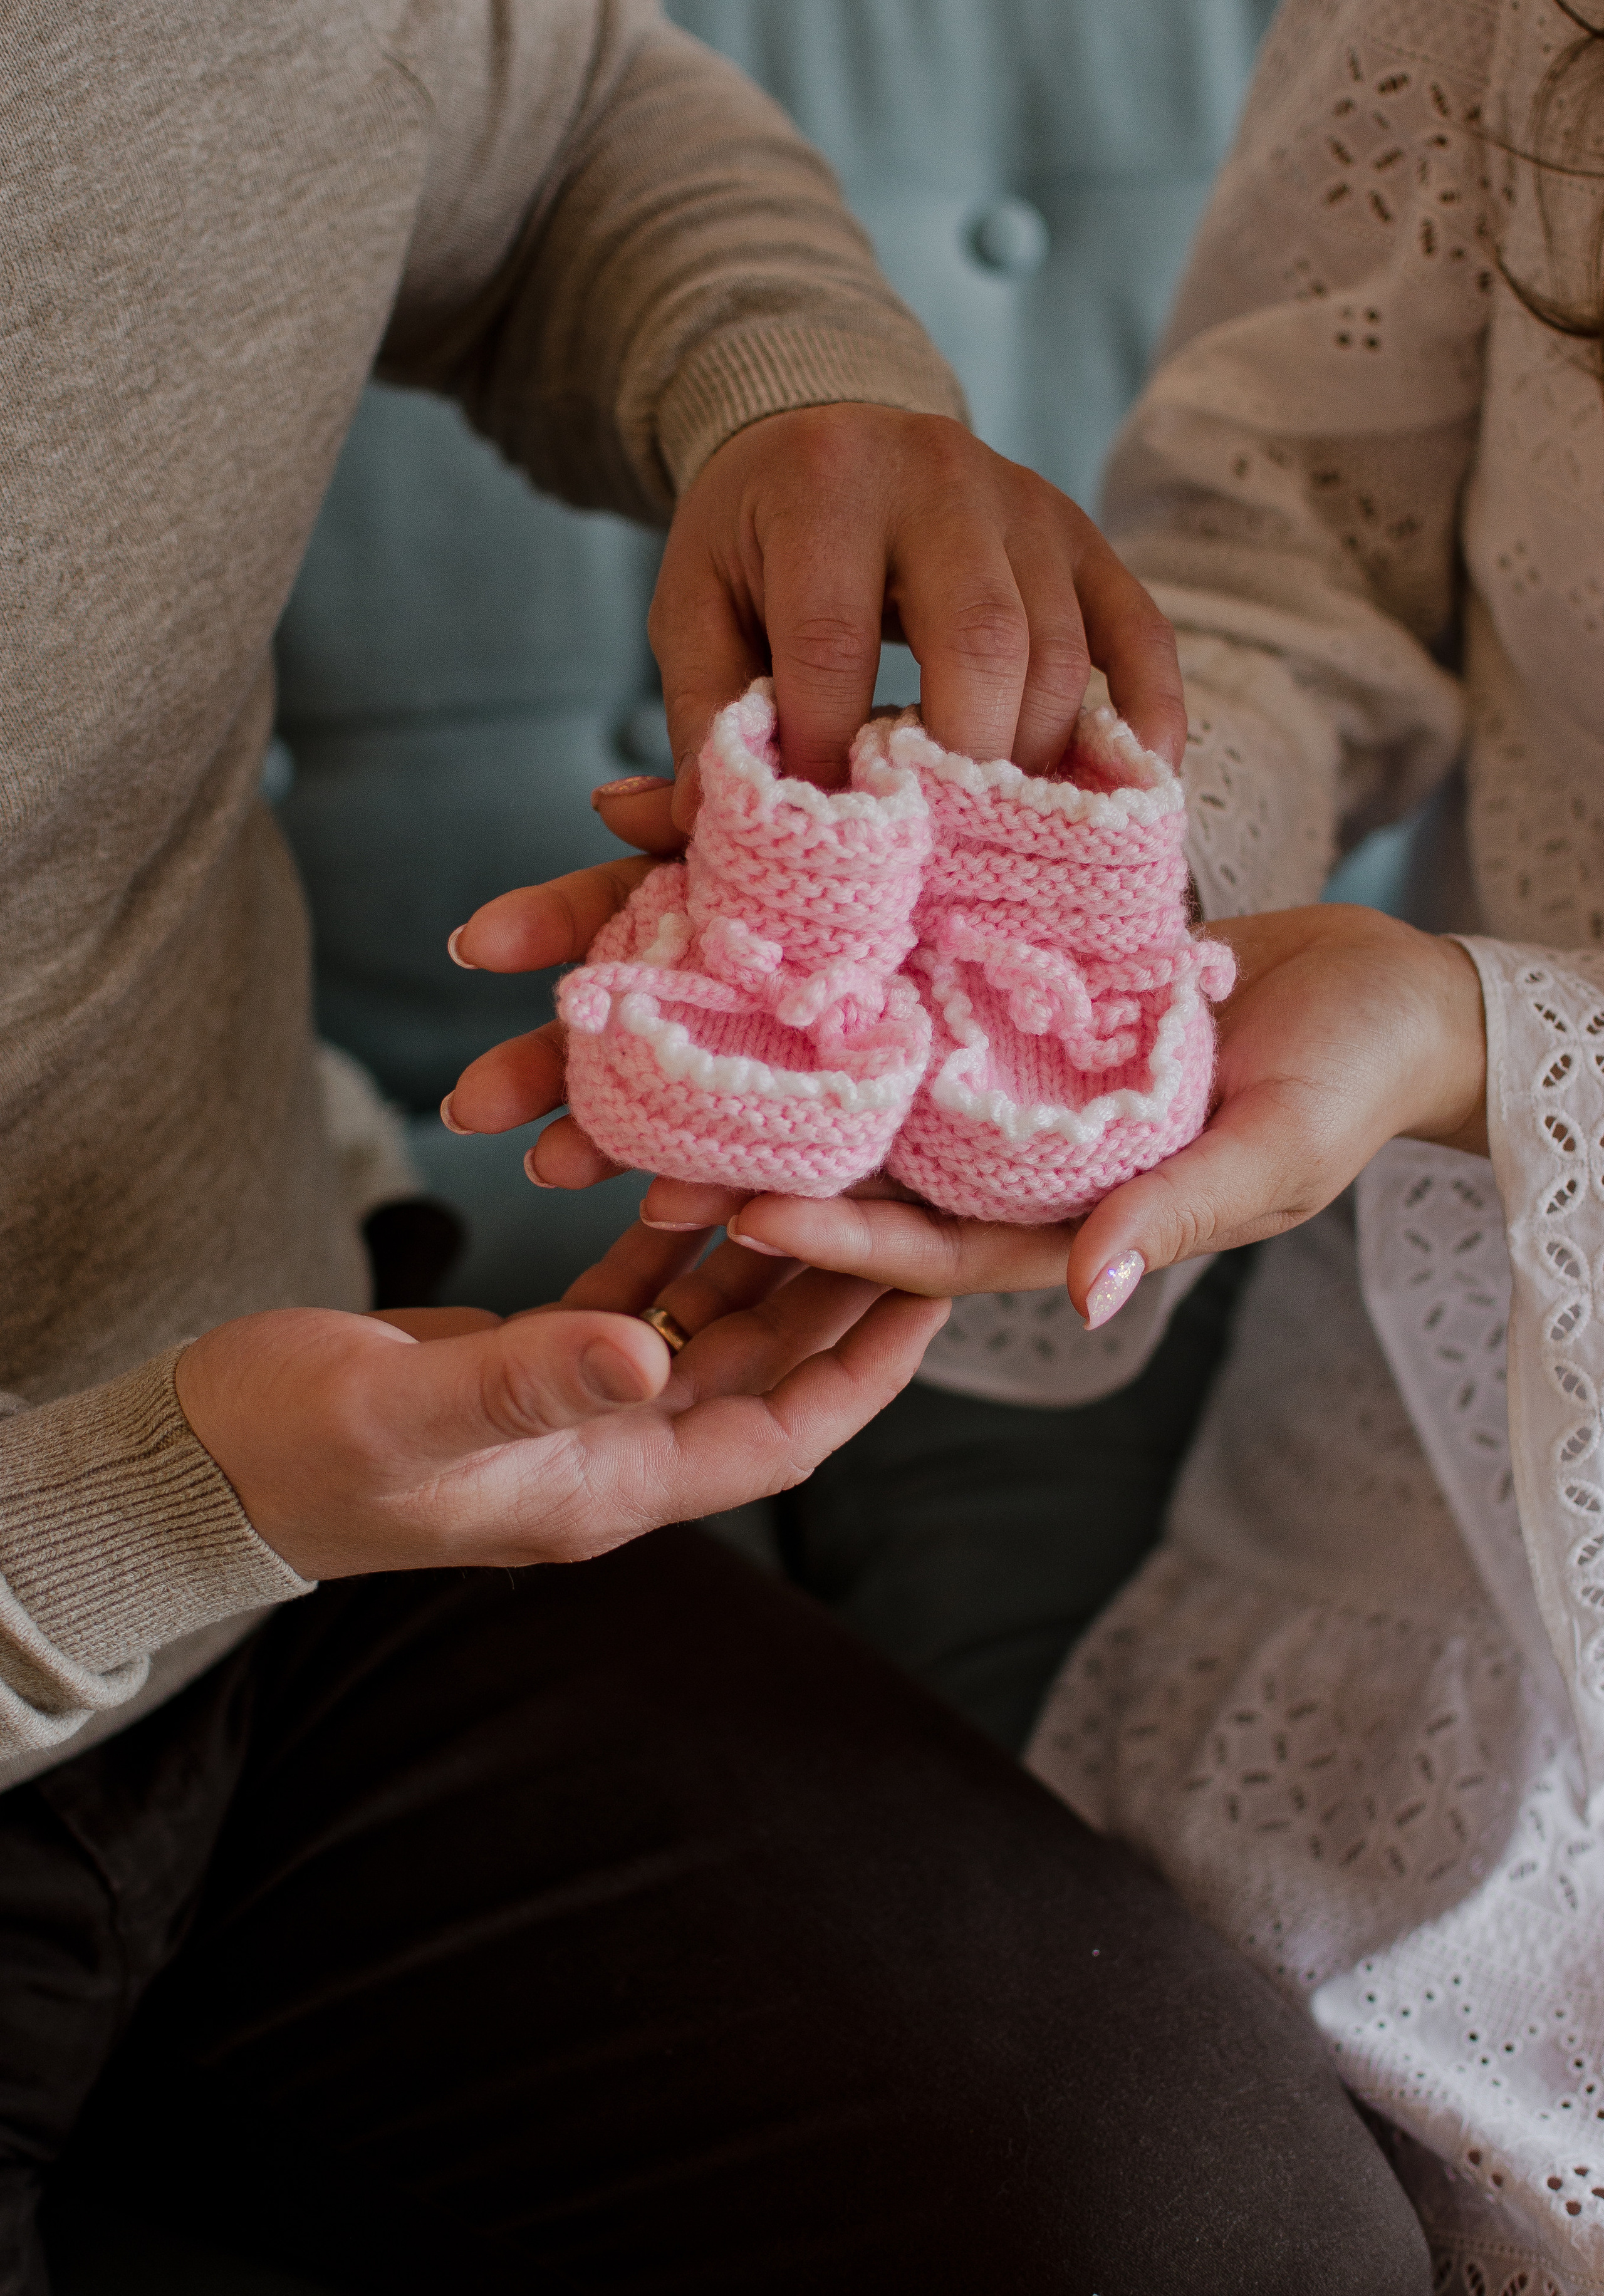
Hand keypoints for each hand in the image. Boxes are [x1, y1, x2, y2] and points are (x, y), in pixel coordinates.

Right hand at [174, 1222, 947, 1577]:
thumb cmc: (284, 1450)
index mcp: (604, 1488)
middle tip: (903, 1202)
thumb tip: (646, 1350)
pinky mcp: (527, 1366)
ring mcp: (569, 1412)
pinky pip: (630, 1301)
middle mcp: (607, 1456)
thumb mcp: (400, 1412)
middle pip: (762, 1376)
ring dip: (763, 1262)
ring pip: (705, 1333)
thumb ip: (522, 1382)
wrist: (192, 1463)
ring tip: (831, 1171)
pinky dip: (669, 1246)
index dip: (864, 1369)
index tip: (930, 1287)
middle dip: (837, 1298)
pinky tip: (702, 1175)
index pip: (779, 1437)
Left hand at [440, 399, 1185, 1172]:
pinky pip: (1142, 636)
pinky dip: (1146, 721)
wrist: (825, 426)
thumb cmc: (755, 547)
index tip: (827, 840)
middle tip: (934, 853)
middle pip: (981, 642)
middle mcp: (941, 477)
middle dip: (958, 765)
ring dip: (1039, 764)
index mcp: (824, 487)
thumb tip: (678, 835)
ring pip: (1066, 652)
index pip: (835, 646)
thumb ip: (696, 724)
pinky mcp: (1088, 539)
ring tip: (1001, 842)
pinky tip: (1127, 795)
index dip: (831, 759)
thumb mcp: (696, 614)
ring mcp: (1030, 506)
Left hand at [655, 905, 1487, 1317]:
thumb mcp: (1275, 1152)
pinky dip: (788, 883)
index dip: (827, 1232)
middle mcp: (982, 1128)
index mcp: (1040, 1202)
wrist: (1380, 984)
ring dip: (704, 1001)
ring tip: (572, 976)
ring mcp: (972, 1041)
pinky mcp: (975, 951)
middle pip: (831, 1142)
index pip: (915, 1237)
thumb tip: (1095, 1293)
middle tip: (567, 1126)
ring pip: (821, 1032)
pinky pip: (868, 927)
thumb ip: (1177, 1212)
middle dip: (704, 1136)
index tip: (729, 1210)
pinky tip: (681, 837)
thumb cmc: (1347, 1084)